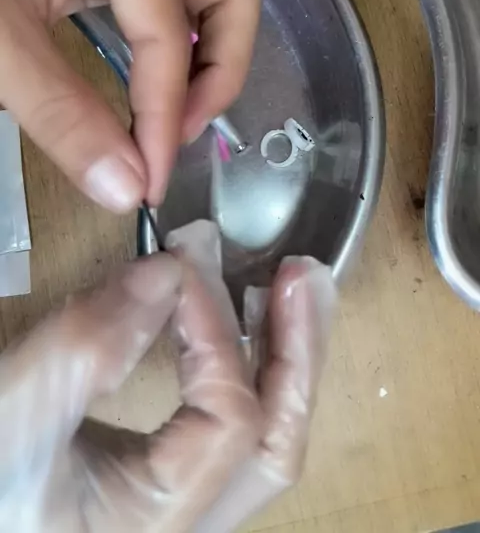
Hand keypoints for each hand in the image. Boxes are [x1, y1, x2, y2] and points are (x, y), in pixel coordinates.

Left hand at [0, 0, 259, 209]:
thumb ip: (61, 115)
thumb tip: (125, 191)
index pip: (167, 32)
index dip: (165, 115)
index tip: (147, 180)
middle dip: (218, 74)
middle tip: (177, 136)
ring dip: (210, 59)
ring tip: (173, 118)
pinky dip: (182, 44)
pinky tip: (154, 83)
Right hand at [0, 222, 334, 532]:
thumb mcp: (20, 410)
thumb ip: (89, 345)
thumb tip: (170, 271)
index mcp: (158, 522)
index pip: (231, 417)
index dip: (216, 330)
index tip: (181, 262)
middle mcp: (186, 524)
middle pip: (276, 443)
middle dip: (298, 350)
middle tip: (301, 275)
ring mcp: (179, 502)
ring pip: (261, 438)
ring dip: (281, 355)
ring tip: (285, 289)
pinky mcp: (162, 477)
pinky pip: (226, 426)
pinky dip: (243, 367)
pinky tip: (237, 323)